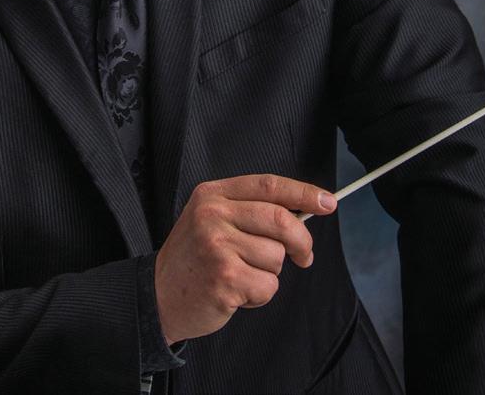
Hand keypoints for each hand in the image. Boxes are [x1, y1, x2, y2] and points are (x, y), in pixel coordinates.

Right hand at [154, 173, 335, 342]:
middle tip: (305, 256)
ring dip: (270, 273)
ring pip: (277, 256)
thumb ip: (252, 212)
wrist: (157, 298)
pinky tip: (238, 293)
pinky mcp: (224, 279)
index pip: (269, 185)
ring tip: (243, 276)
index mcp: (213, 195)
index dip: (304, 193)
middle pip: (281, 220)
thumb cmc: (196, 260)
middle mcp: (213, 215)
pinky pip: (268, 285)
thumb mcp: (214, 221)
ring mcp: (216, 247)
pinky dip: (261, 295)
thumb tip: (306, 213)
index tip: (328, 202)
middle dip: (302, 241)